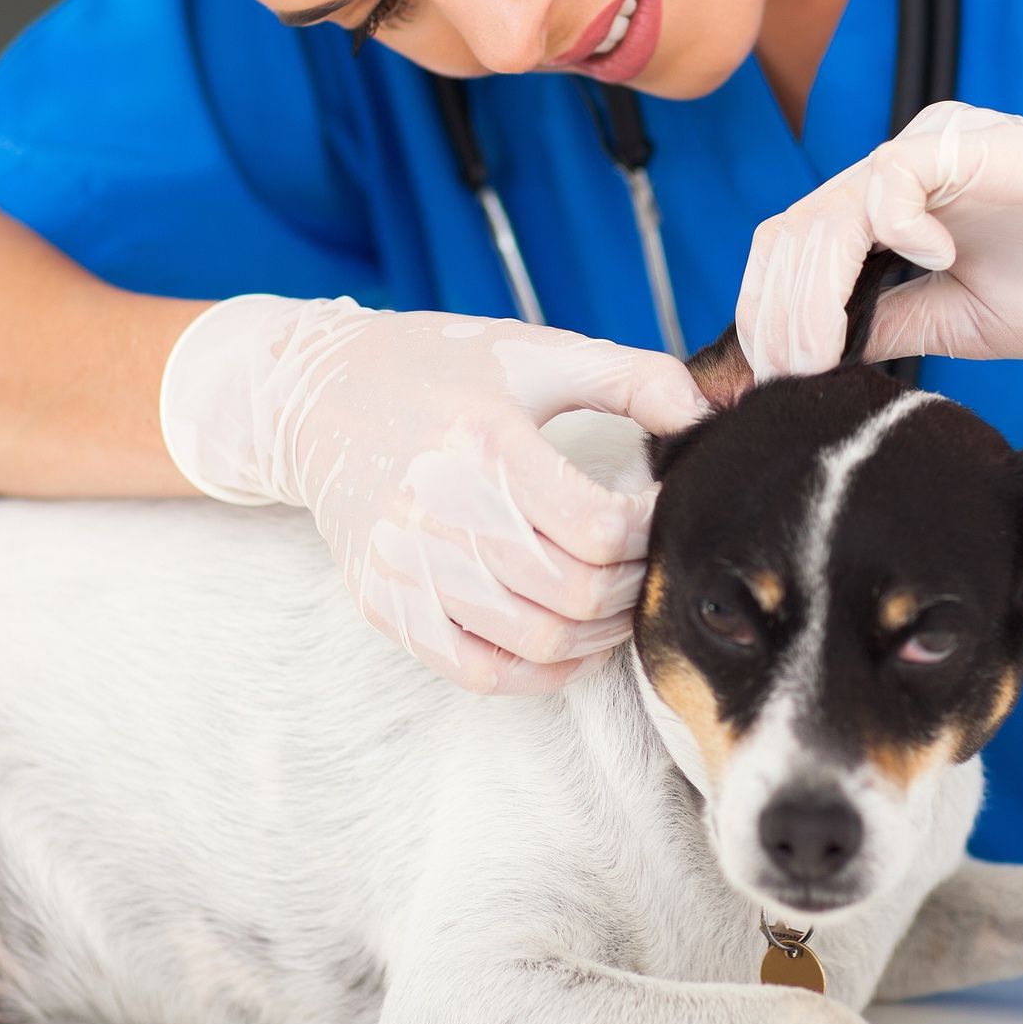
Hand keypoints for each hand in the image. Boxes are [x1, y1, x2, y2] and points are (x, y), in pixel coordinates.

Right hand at [159, 297, 707, 692]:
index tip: (657, 511)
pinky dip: (539, 672)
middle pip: (576, 591)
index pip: (600, 526)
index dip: (650, 530)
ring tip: (615, 600)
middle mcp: (440, 507)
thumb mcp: (537, 351)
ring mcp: (407, 565)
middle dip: (632, 586)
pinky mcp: (385, 603)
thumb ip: (632, 375)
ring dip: (597, 633)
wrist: (316, 395)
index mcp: (486, 441)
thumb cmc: (441, 369)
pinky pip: (478, 671)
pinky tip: (567, 642)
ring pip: (537, 640)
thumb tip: (706, 413)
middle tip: (646, 563)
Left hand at [736, 101, 1022, 378]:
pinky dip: (893, 226)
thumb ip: (886, 325)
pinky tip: (933, 264)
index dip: (761, 321)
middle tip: (783, 386)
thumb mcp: (964, 322)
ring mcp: (937, 151)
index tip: (755, 394)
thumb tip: (803, 360)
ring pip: (823, 211)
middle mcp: (902, 170)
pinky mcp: (978, 144)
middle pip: (789, 235)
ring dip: (809, 294)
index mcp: (895, 209)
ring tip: (824, 356)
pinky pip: (896, 177)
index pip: (793, 256)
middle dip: (771, 320)